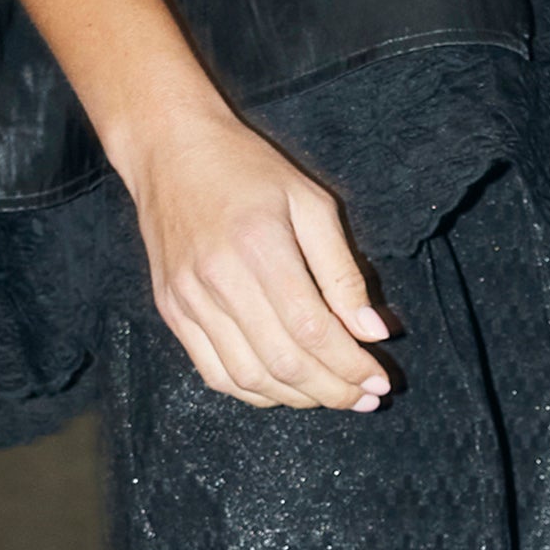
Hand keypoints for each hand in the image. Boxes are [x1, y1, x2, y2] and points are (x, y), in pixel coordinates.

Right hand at [123, 104, 390, 410]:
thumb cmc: (248, 170)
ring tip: (331, 397)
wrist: (169, 150)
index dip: (350, 366)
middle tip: (365, 399)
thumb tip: (373, 332)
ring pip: (249, 377)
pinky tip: (285, 389)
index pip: (313, 330)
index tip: (379, 381)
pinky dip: (254, 392)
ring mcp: (189, 300)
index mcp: (260, 247)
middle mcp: (220, 280)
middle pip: (283, 362)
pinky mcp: (172, 311)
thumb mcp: (310, 203)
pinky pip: (214, 372)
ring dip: (297, 398)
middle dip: (332, 391)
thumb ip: (343, 271)